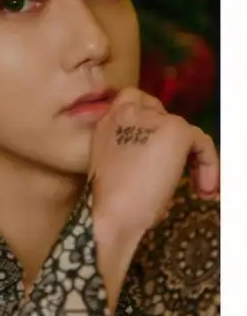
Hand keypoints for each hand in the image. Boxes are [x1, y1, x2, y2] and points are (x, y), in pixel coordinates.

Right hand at [89, 87, 218, 236]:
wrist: (112, 213)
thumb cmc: (109, 202)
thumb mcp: (113, 164)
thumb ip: (129, 146)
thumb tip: (155, 153)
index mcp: (107, 121)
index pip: (132, 102)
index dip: (150, 121)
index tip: (157, 148)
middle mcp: (126, 112)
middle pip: (159, 111)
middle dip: (170, 137)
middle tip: (179, 165)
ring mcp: (151, 118)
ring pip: (181, 127)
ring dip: (189, 153)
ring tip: (195, 181)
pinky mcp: (175, 130)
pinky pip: (200, 140)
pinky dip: (208, 162)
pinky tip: (203, 184)